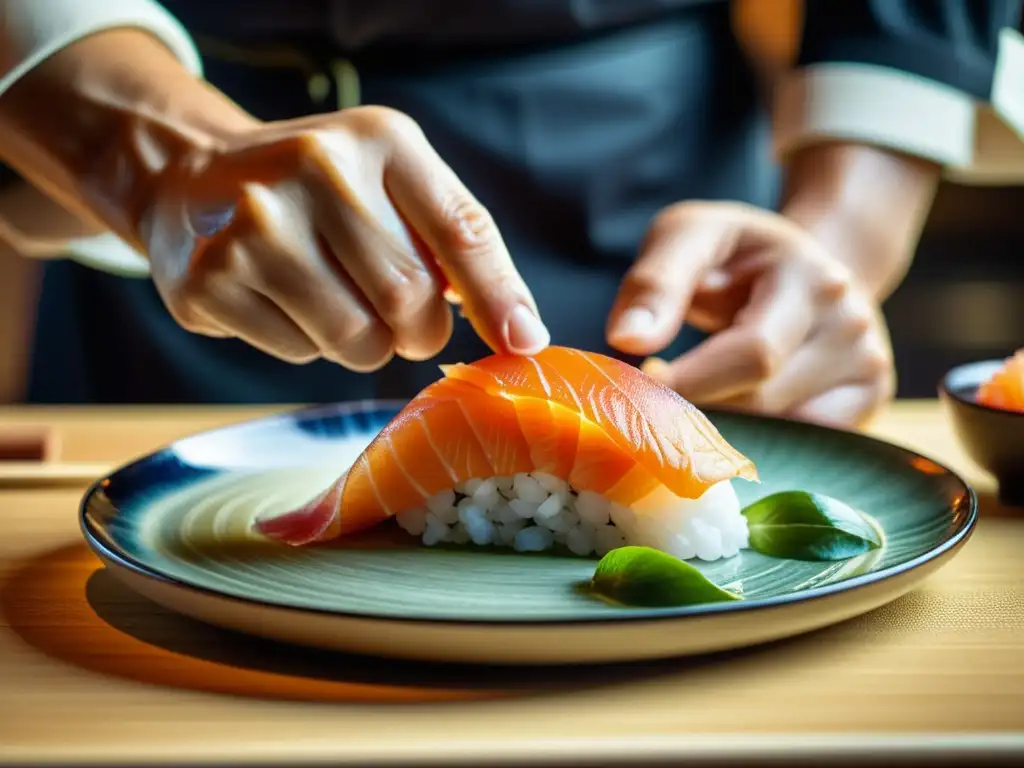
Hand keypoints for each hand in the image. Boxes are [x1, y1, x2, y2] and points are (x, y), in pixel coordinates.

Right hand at [142, 106, 548, 369]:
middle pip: (409, 299)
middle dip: (419, 330)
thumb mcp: (394, 184)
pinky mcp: (212, 277)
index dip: (497, 295)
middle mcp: (317, 167)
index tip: (522, 342)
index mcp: (382, 140)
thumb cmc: (324, 196)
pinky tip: (282, 300)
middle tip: (402, 318)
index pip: (460, 229)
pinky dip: (307, 345)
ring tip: (334, 300)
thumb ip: (459, 243)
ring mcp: (257, 222)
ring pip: (357, 339)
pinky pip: (300, 353)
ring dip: (364, 343)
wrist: (201, 180)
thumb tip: (522, 333)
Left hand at [606, 201, 894, 427]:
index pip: (752, 353)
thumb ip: (656, 282)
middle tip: (658, 399)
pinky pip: (805, 442)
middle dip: (700, 406)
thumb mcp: (690, 236)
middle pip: (763, 401)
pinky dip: (762, 438)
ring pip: (782, 429)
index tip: (642, 386)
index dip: (691, 381)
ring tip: (698, 395)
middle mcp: (852, 323)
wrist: (806, 266)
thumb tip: (626, 339)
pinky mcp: (871, 398)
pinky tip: (737, 411)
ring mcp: (868, 364)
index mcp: (810, 278)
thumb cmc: (736, 255)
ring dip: (726, 425)